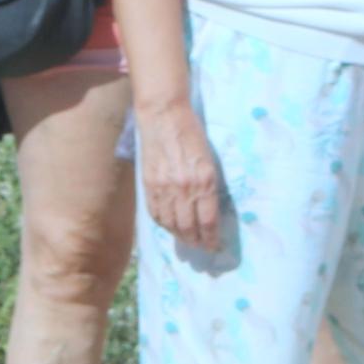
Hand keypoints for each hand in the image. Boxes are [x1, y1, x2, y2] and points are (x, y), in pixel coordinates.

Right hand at [137, 98, 226, 255]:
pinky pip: (155, 213)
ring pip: (171, 224)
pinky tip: (169, 226)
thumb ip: (208, 185)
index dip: (211, 238)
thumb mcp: (208, 159)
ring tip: (187, 240)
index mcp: (204, 181)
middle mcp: (184, 188)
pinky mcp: (149, 184)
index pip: (208, 221)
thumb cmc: (191, 133)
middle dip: (196, 242)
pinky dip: (163, 224)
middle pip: (189, 227)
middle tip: (201, 248)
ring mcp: (164, 187)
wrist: (164, 115)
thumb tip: (208, 209)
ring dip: (180, 236)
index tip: (214, 246)